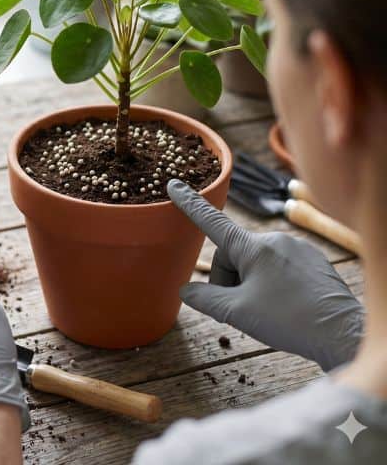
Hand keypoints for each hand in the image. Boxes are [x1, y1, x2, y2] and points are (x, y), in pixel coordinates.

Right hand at [167, 179, 363, 371]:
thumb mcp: (237, 312)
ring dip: (250, 283)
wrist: (344, 333)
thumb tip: (185, 290)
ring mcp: (297, 248)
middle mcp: (275, 240)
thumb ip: (205, 298)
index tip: (174, 185)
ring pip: (256, 262)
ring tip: (266, 311)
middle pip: (233, 254)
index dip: (190, 205)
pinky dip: (272, 284)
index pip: (211, 221)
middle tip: (237, 309)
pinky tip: (284, 307)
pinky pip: (279, 266)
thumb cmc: (290, 321)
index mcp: (253, 247)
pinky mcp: (313, 260)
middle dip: (228, 279)